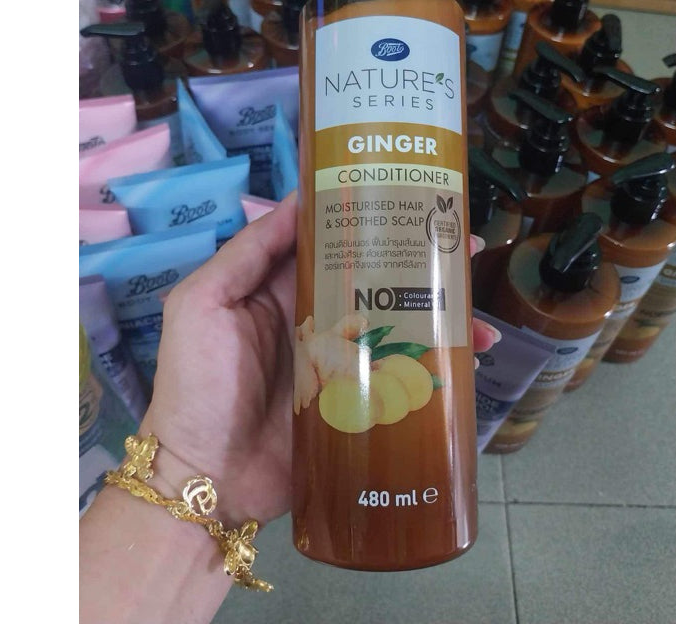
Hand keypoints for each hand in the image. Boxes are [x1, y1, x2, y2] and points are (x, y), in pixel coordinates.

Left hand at [140, 193, 499, 526]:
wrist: (207, 478)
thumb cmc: (198, 383)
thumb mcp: (203, 304)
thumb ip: (247, 252)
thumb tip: (299, 199)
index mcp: (284, 288)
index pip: (333, 241)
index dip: (370, 218)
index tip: (412, 197)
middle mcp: (319, 317)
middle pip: (377, 280)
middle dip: (421, 262)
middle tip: (465, 246)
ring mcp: (344, 361)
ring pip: (399, 325)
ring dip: (440, 314)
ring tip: (476, 308)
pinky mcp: (359, 401)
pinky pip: (403, 375)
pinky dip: (437, 366)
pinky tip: (469, 360)